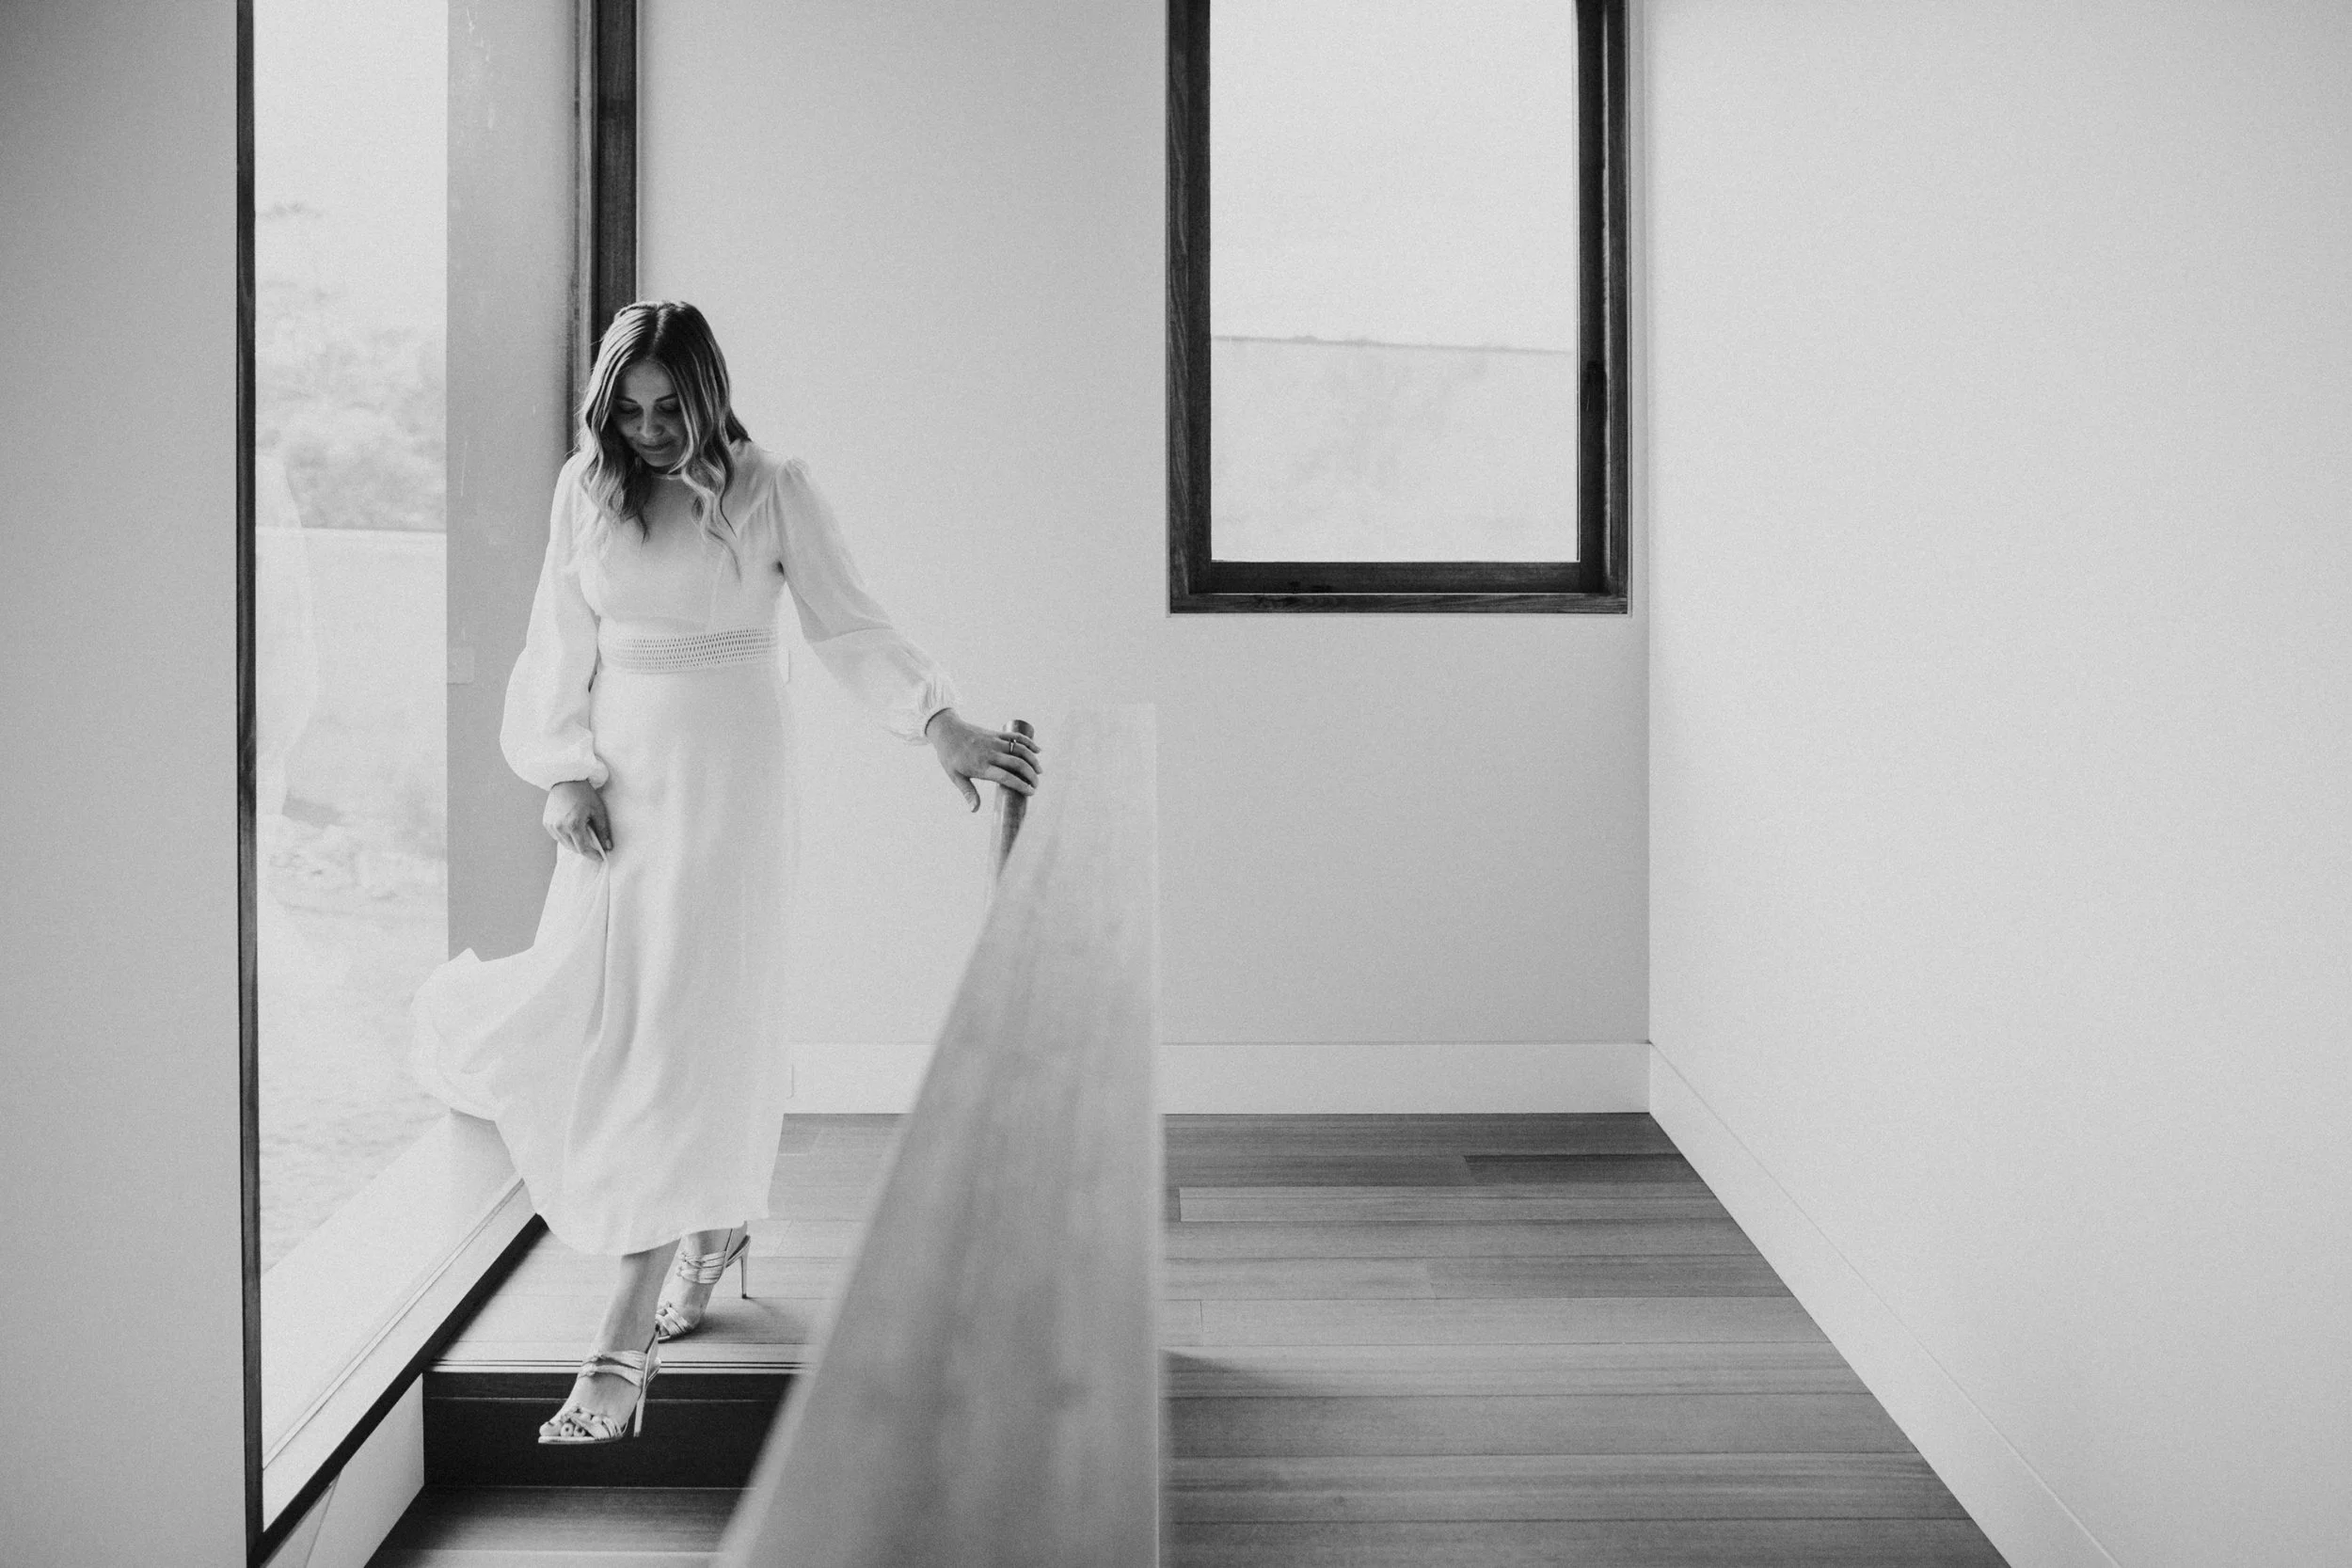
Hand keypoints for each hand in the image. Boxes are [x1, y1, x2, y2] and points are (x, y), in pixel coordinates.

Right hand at [544, 779, 612, 858]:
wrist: (566, 779)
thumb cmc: (584, 793)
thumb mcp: (598, 810)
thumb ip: (603, 830)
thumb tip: (608, 847)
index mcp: (573, 824)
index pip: (583, 849)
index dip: (593, 855)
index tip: (601, 858)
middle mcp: (559, 827)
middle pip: (573, 848)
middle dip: (585, 849)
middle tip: (595, 846)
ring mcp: (551, 825)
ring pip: (565, 844)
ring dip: (575, 844)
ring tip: (585, 835)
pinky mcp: (546, 823)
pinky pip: (558, 837)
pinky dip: (566, 837)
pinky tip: (573, 830)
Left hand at [926, 710, 1042, 811]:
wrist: (946, 731)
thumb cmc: (950, 756)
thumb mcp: (956, 777)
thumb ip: (968, 792)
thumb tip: (975, 810)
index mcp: (981, 766)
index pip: (1006, 777)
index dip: (1021, 785)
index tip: (1031, 792)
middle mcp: (990, 753)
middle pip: (1017, 764)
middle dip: (1031, 775)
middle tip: (1036, 785)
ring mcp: (995, 742)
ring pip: (1020, 750)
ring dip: (1033, 760)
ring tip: (1039, 771)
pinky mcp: (996, 734)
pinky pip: (1016, 737)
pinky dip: (1029, 743)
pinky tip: (1038, 750)